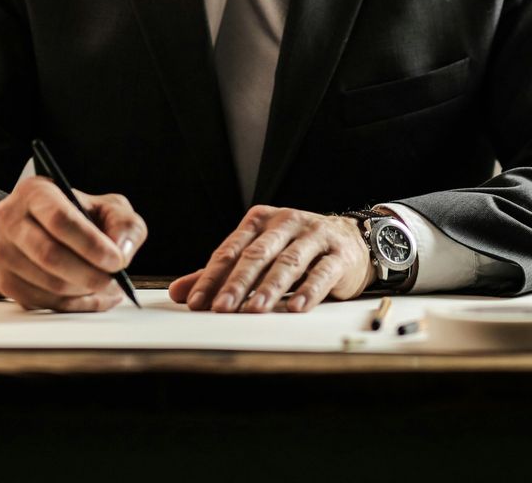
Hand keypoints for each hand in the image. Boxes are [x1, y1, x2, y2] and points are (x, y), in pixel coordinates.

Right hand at [0, 175, 145, 311]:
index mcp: (35, 193)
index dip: (91, 244)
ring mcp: (2, 252)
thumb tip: (122, 252)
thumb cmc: (77, 216)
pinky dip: (74, 305)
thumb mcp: (106, 207)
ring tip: (106, 287)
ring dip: (83, 291)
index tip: (117, 261)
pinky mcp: (5, 282)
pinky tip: (91, 297)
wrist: (37, 227)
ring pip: (47, 284)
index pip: (59, 219)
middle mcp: (10, 220)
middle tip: (114, 281)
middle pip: (49, 255)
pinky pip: (43, 303)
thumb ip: (124, 224)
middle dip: (89, 274)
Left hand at [167, 205, 373, 312]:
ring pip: (288, 262)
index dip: (212, 276)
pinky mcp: (338, 254)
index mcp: (260, 221)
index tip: (197, 302)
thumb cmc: (296, 249)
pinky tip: (296, 308)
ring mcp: (314, 236)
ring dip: (270, 288)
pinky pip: (321, 273)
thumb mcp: (258, 255)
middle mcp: (286, 222)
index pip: (231, 250)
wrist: (351, 239)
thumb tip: (180, 292)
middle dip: (237, 283)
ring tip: (254, 310)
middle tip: (220, 308)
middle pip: (257, 254)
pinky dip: (308, 292)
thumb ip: (220, 274)